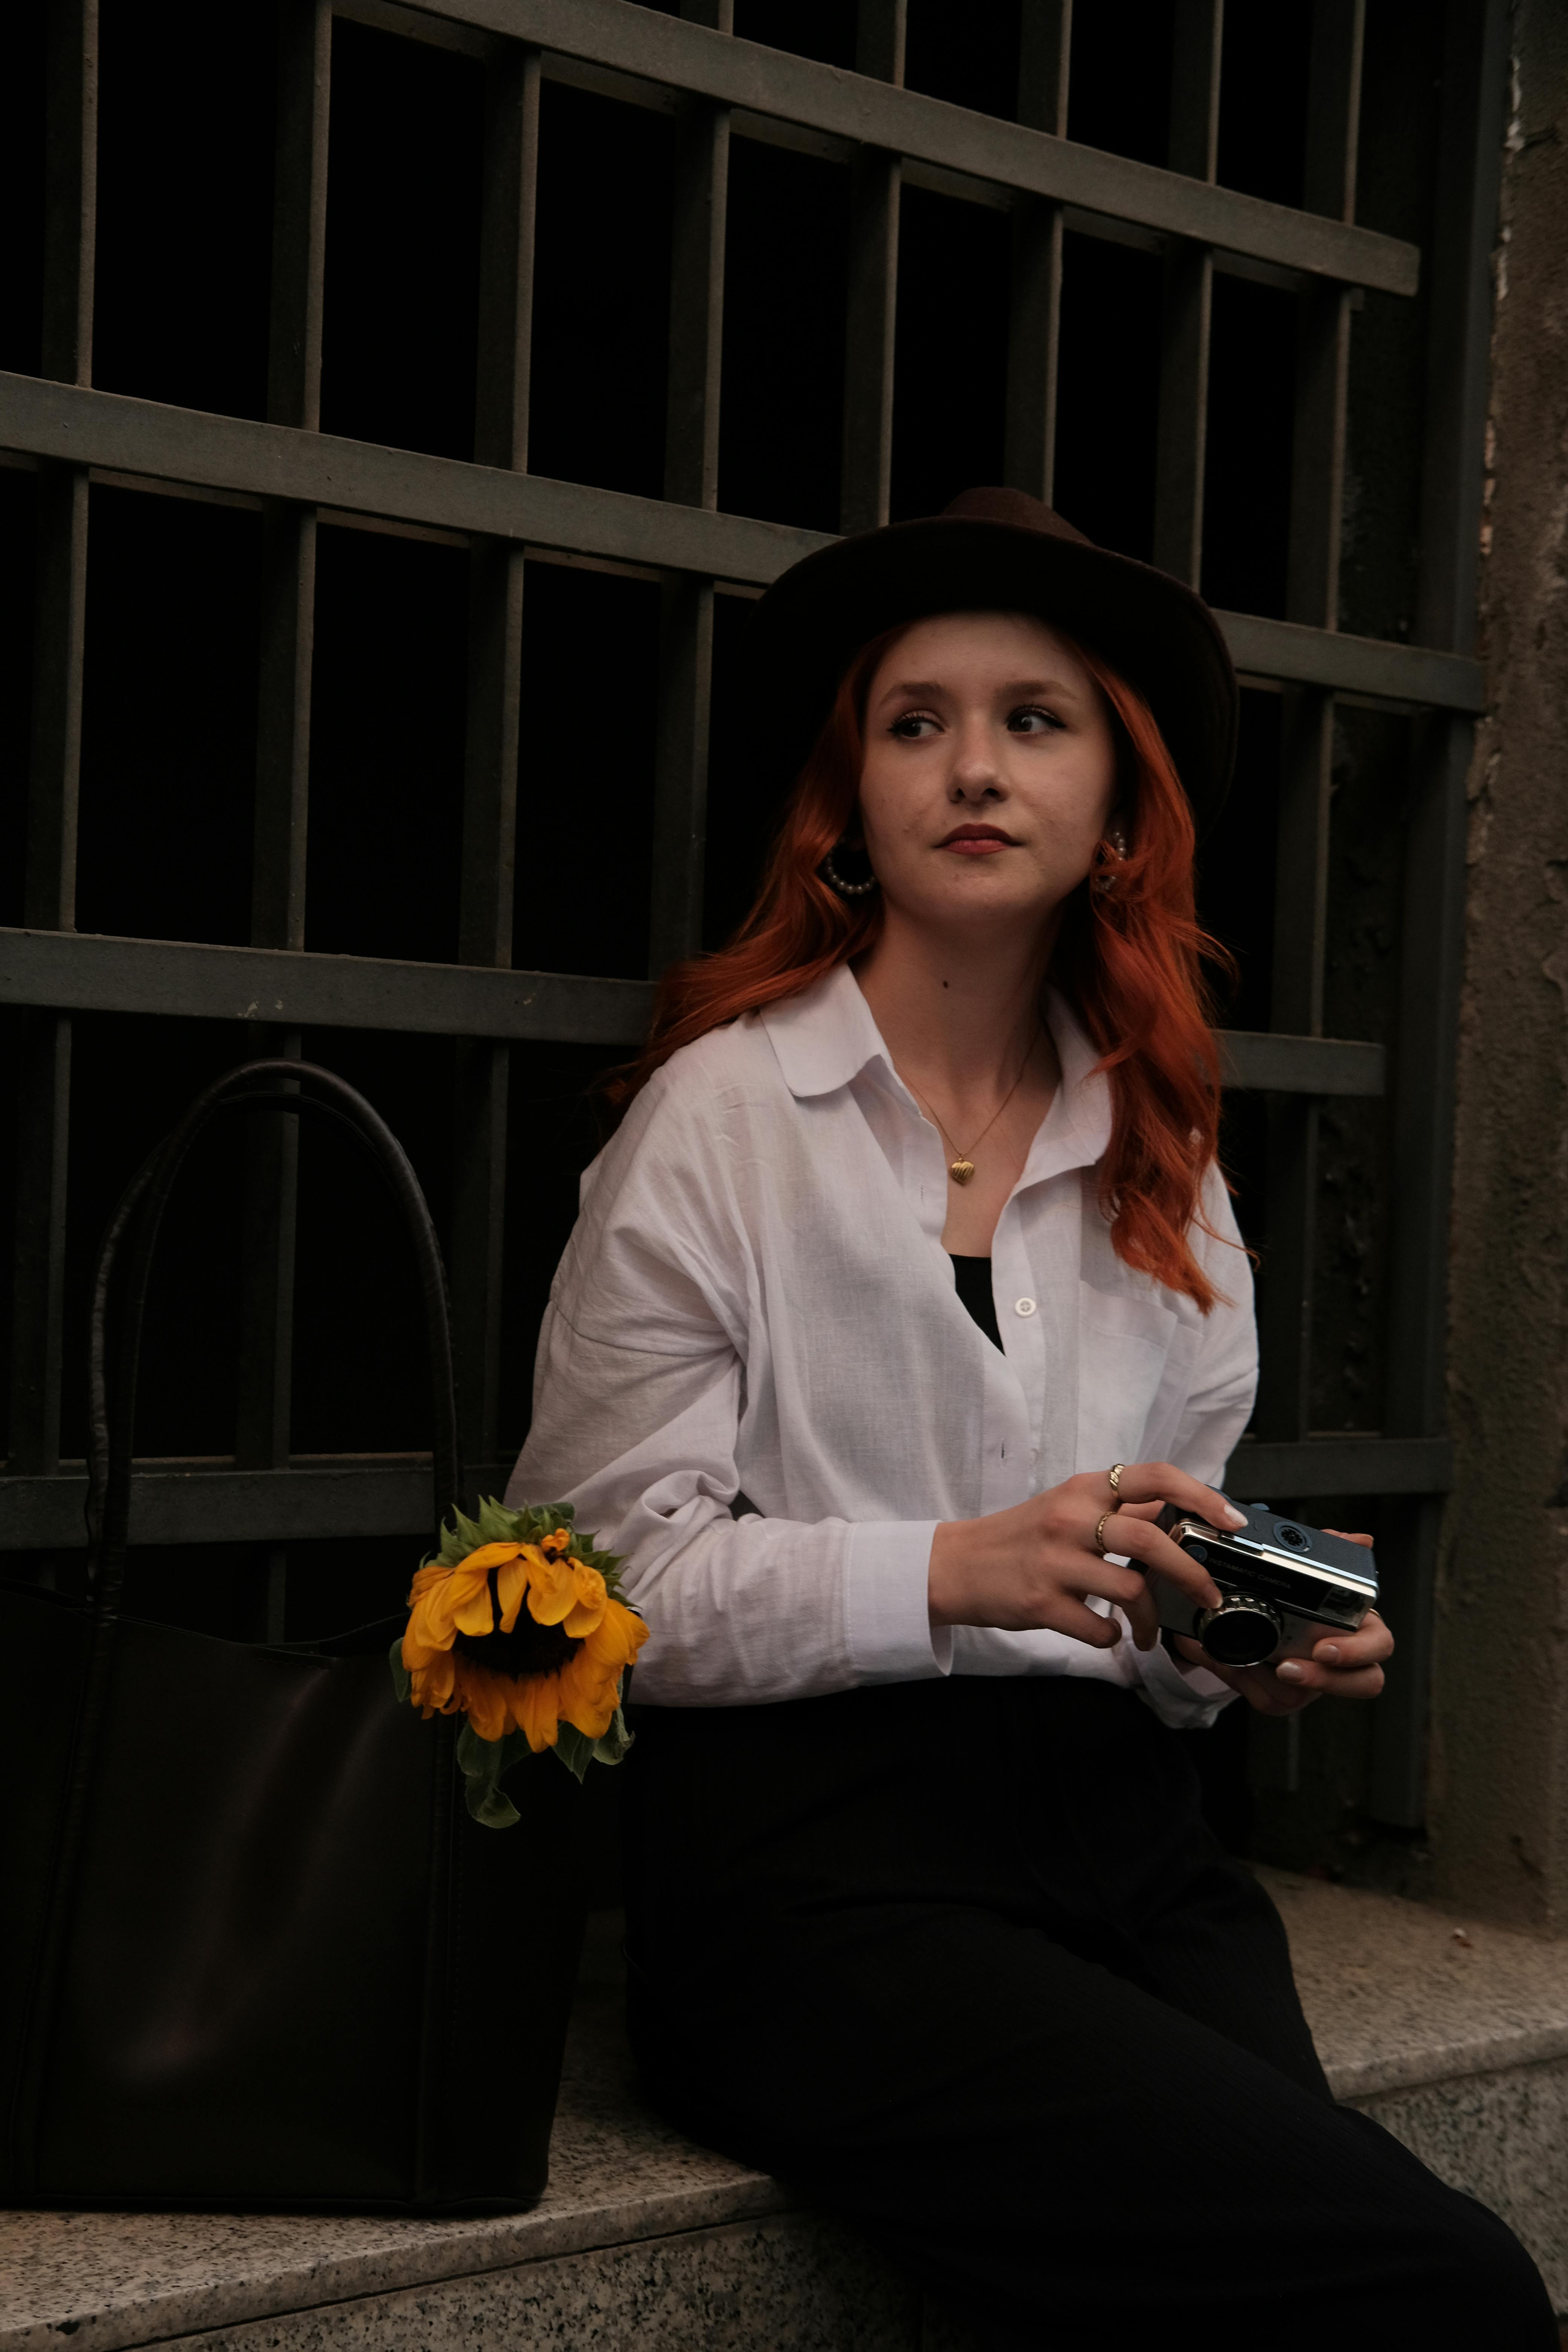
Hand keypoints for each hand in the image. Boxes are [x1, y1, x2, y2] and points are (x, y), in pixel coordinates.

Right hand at [928, 1463, 1245, 1651]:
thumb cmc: (1019, 1538)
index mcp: (1083, 1489)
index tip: (1231, 1522)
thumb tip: (1175, 1512)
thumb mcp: (1067, 1507)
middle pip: (1150, 1539)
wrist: (954, 1565)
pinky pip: (1097, 1627)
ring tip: (1148, 1632)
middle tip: (1209, 1594)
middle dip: (1192, 1573)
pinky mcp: (1040, 1602)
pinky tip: (1107, 1634)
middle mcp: (1070, 1519)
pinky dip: (1111, 1636)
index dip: (1201, 1497)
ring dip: (1152, 1619)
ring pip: (1130, 1589)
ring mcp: (1054, 1561)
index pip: (1155, 1478)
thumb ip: (1117, 1509)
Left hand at [1173, 1532, 1392, 1713]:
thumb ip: (1333, 1551)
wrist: (1252, 1614)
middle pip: (1362, 1682)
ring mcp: (1316, 1680)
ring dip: (1274, 1682)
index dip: (1357, 1651)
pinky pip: (1275, 1700)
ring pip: (1312, 1696)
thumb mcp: (1309, 1567)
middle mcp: (1343, 1660)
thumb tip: (1362, 1540)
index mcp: (1356, 1627)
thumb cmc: (1296, 1596)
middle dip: (1325, 1679)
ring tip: (1252, 1665)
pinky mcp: (1288, 1696)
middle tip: (1289, 1667)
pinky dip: (1249, 1682)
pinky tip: (1232, 1664)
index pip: (1379, 1644)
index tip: (1322, 1648)